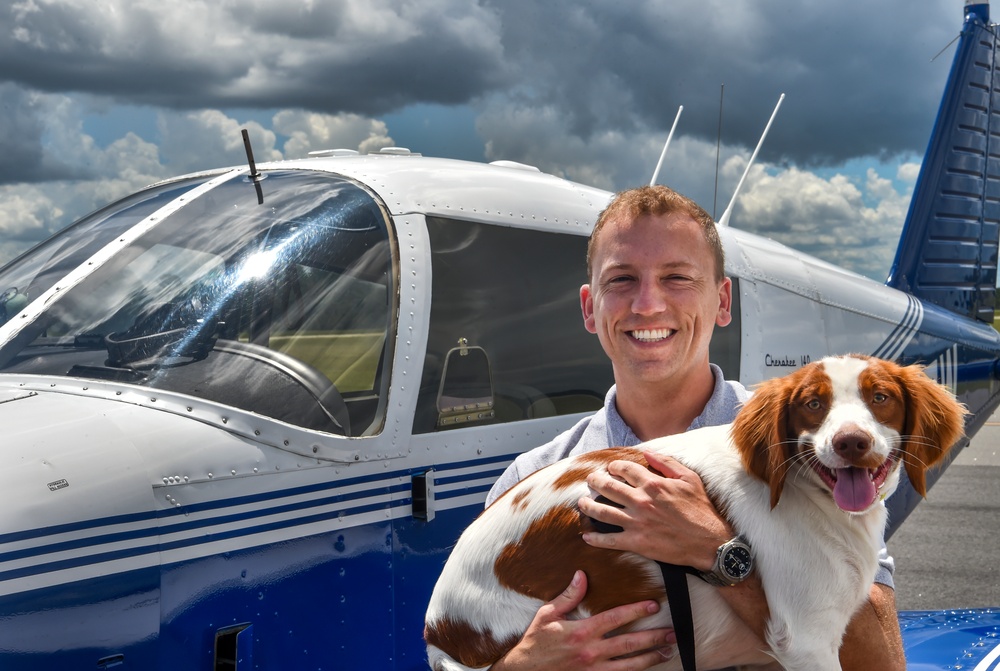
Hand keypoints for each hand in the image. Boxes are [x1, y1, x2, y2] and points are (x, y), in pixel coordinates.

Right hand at [492, 570, 675, 670]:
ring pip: (629, 665)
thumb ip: (568, 596)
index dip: (636, 611)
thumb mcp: (548, 614)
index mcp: (582, 631)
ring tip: (667, 652)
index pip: (615, 618)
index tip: (654, 605)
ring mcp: (594, 669)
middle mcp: (591, 651)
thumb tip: (582, 575)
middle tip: (672, 633)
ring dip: (650, 658)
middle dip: (653, 637)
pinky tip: (647, 668)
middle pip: (629, 644)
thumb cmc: (536, 641)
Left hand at [579, 451, 731, 570]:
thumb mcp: (689, 478)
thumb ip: (667, 463)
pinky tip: (586, 536)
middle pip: (608, 487)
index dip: (613, 467)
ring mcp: (636, 522)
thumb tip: (647, 452)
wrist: (710, 542)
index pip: (624, 469)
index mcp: (653, 484)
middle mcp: (641, 501)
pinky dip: (595, 539)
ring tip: (581, 503)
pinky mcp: (637, 543)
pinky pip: (609, 540)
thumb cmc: (701, 510)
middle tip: (590, 480)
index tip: (610, 468)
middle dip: (595, 481)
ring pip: (602, 512)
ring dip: (588, 506)